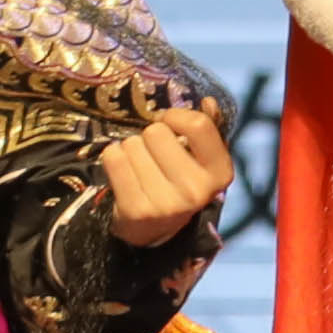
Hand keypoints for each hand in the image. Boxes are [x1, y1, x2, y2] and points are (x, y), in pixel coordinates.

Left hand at [98, 105, 235, 240]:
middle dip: (150, 137)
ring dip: (131, 149)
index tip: (168, 123)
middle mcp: (197, 191)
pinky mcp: (136, 210)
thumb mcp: (200, 159)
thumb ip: (206, 129)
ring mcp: (166, 203)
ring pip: (132, 144)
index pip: (198, 125)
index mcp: (219, 173)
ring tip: (139, 167)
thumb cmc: (177, 182)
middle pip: (156, 132)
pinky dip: (113, 158)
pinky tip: (123, 173)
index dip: (175, 116)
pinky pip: (113, 158)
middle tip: (152, 155)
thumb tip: (208, 102)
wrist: (153, 230)